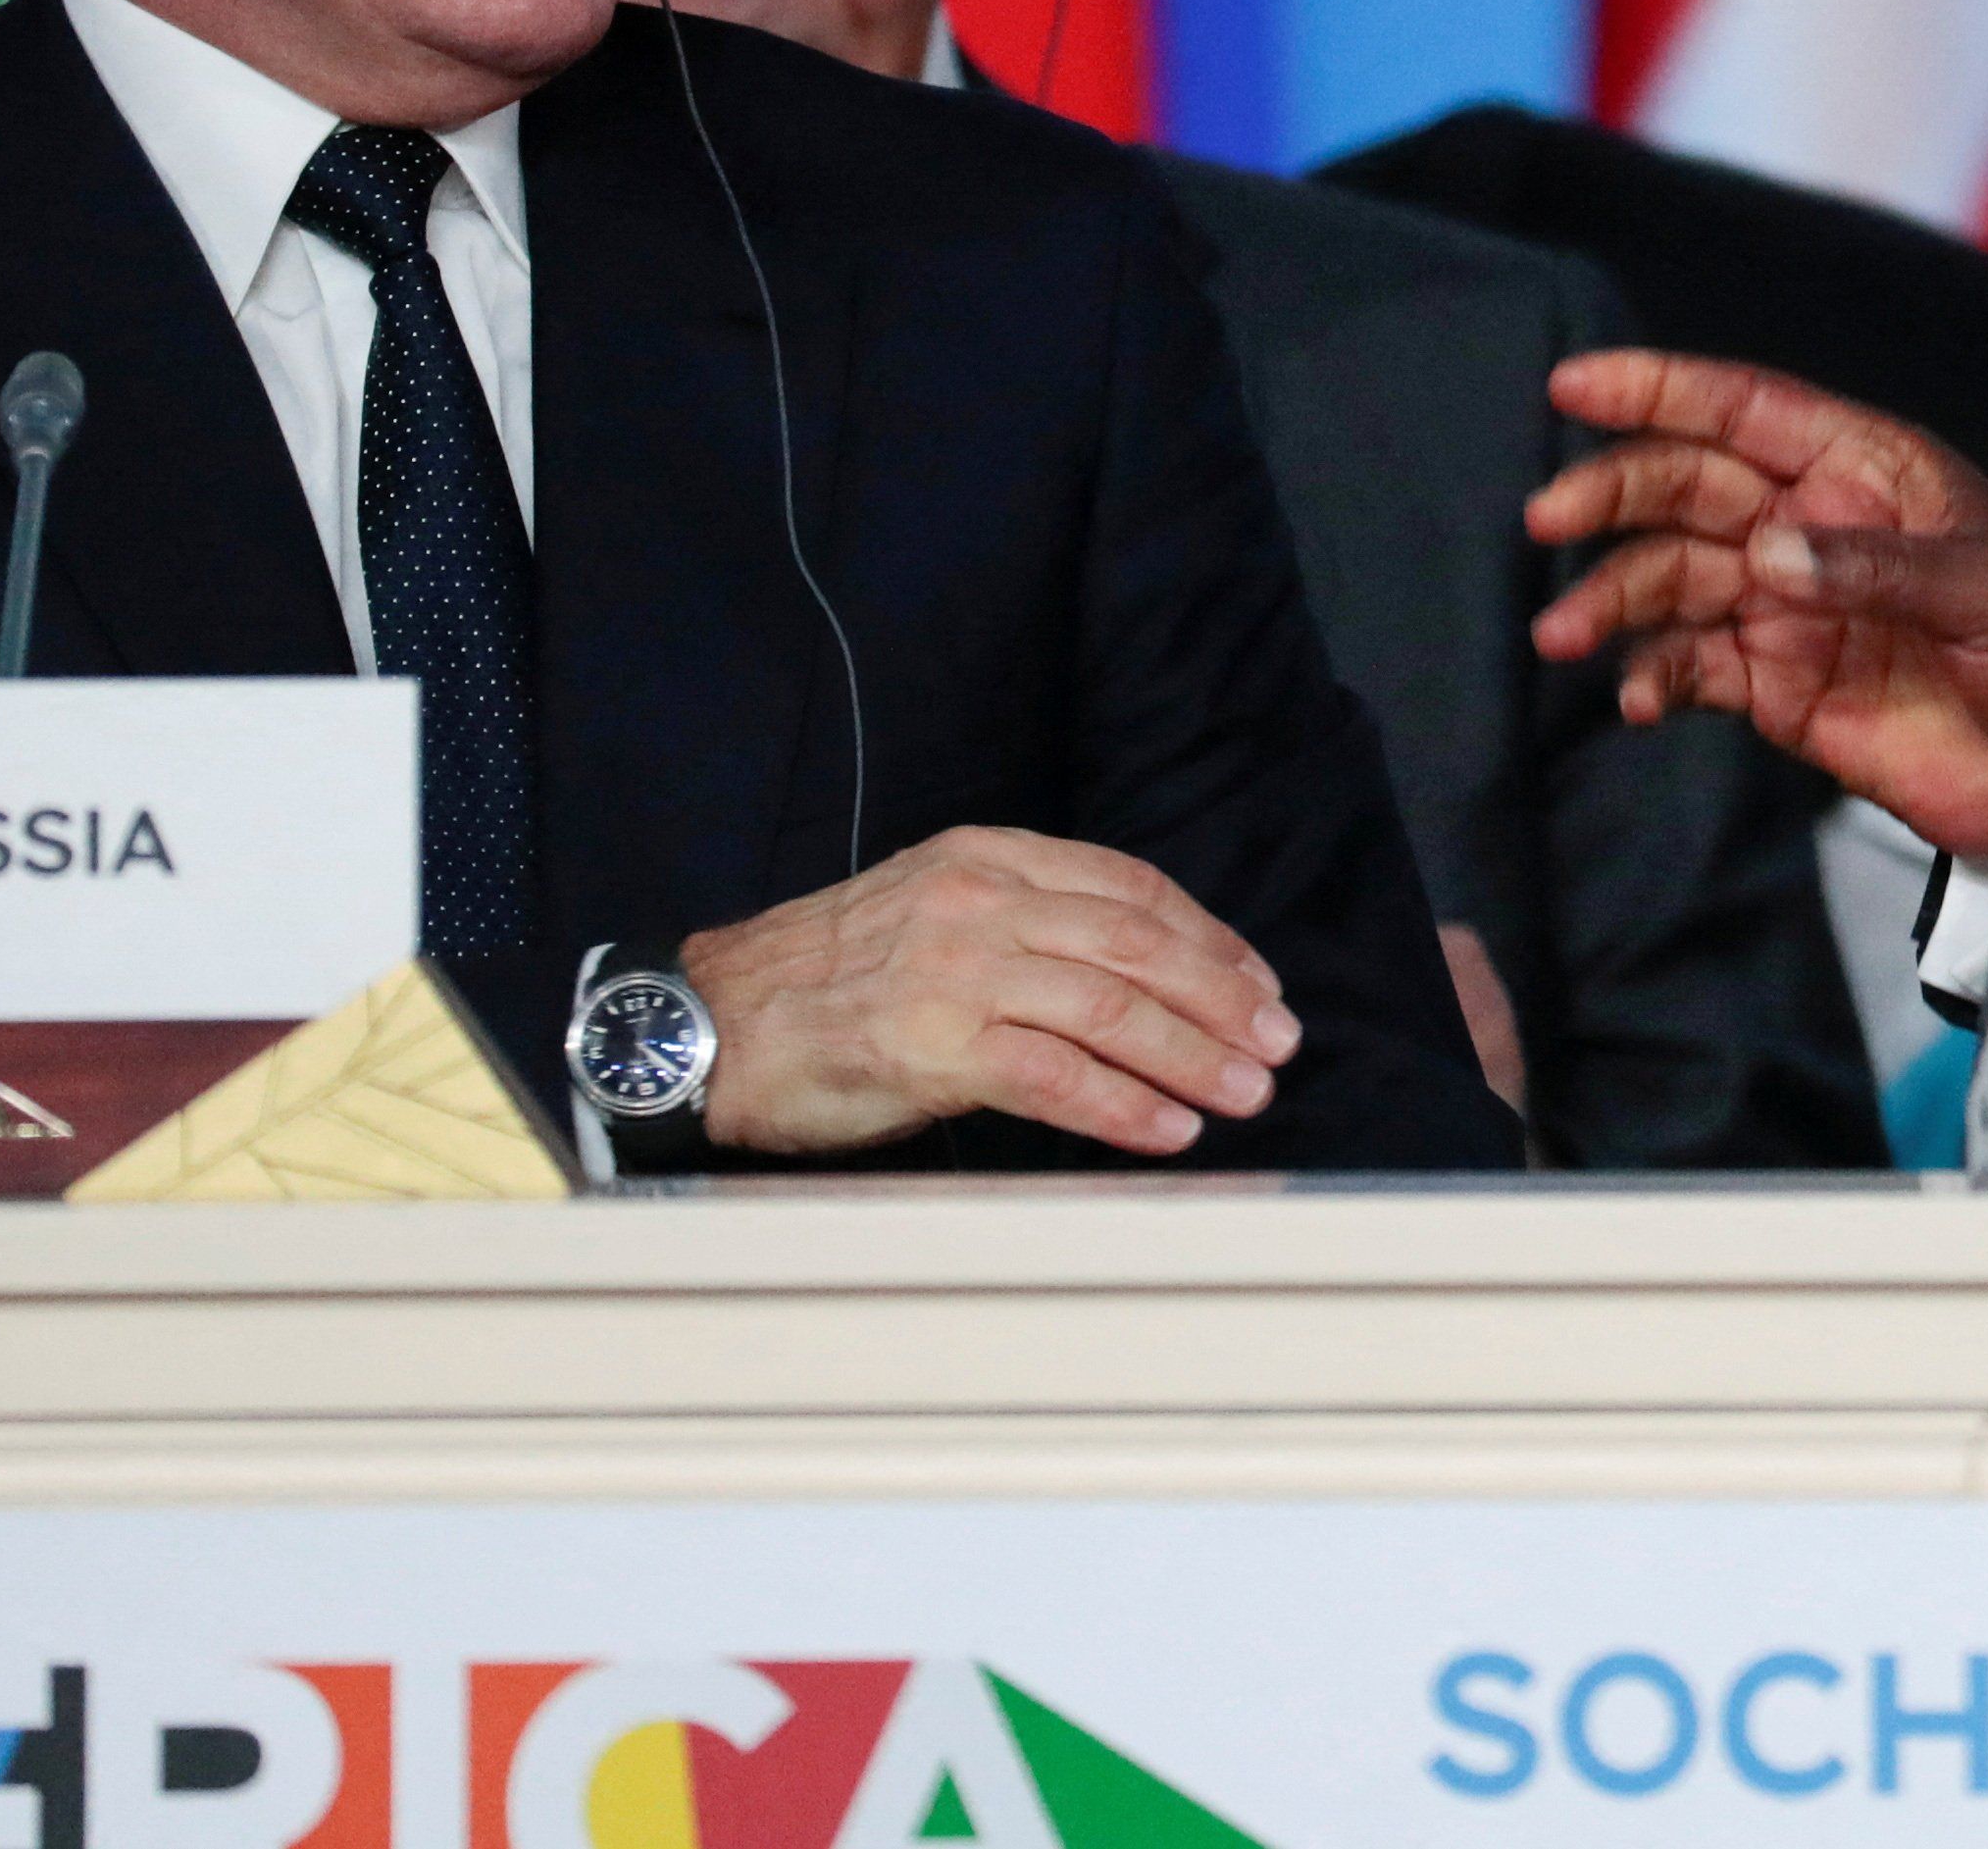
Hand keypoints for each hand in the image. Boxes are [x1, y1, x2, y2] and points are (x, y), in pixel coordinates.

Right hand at [680, 824, 1303, 1156]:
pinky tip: (1168, 1128)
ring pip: (1113, 1007)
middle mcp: (979, 903)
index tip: (1256, 982)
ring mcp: (957, 971)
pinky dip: (1125, 1105)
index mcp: (984, 859)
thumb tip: (1128, 977)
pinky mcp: (934, 1044)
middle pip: (1138, 944)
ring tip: (1246, 1092)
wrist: (709, 1023)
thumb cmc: (819, 983)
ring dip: (1196, 1055)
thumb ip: (1019, 928)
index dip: (1206, 937)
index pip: (1128, 887)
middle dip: (1223, 997)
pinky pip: (1057, 1074)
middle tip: (1278, 1043)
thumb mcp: (928, 914)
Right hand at [1525, 349, 1987, 866]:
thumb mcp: (1987, 588)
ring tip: (1564, 635)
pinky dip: (1654, 678)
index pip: (1746, 409)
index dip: (1659, 389)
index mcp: (1867, 471)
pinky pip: (1696, 670)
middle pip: (1688, 488)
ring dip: (1614, 598)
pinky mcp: (1785, 689)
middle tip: (1548, 519)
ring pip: (1675, 580)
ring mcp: (1794, 608)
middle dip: (1613, 494)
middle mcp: (1816, 527)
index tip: (1574, 384)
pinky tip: (1635, 698)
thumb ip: (1877, 567)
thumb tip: (1766, 557)